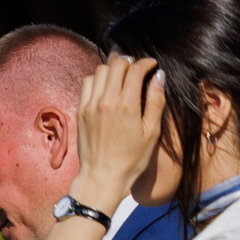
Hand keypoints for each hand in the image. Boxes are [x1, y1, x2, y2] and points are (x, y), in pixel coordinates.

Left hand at [71, 54, 166, 211]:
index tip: (152, 65)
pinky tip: (106, 88)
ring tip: (122, 77)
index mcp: (126, 105)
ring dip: (112, 69)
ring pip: (99, 70)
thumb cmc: (131, 159)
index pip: (135, 69)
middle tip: (137, 70)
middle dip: (129, 62)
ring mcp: (90, 105)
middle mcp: (106, 101)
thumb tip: (159, 75)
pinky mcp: (80, 111)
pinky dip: (98, 79)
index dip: (146, 63)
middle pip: (116, 64)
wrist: (101, 177)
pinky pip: (87, 83)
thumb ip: (156, 100)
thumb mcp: (152, 132)